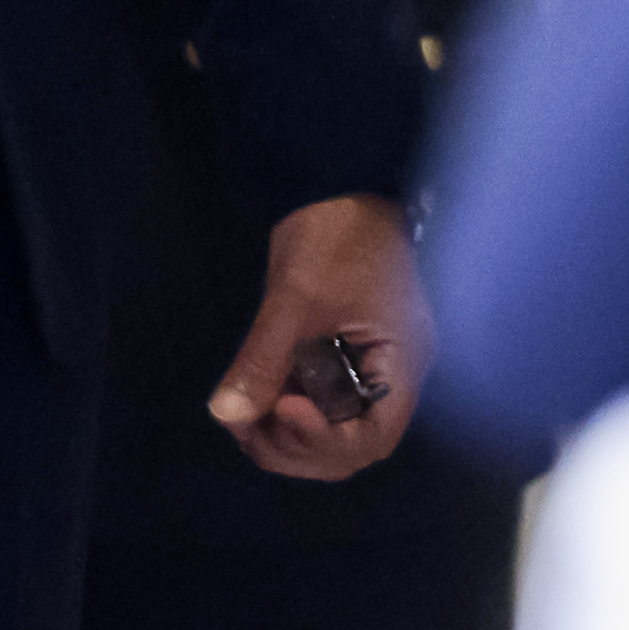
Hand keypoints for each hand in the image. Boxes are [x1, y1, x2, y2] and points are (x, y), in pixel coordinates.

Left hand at [208, 192, 424, 482]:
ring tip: (244, 414)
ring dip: (287, 436)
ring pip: (333, 432)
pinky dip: (286, 412)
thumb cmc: (338, 232)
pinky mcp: (346, 359)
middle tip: (249, 423)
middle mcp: (392, 377)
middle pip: (351, 446)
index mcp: (400, 362)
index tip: (283, 410)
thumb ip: (264, 358)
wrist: (343, 182)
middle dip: (298, 447)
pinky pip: (322, 405)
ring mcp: (371, 370)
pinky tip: (255, 399)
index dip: (325, 441)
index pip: (372, 437)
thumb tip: (227, 415)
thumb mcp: (297, 295)